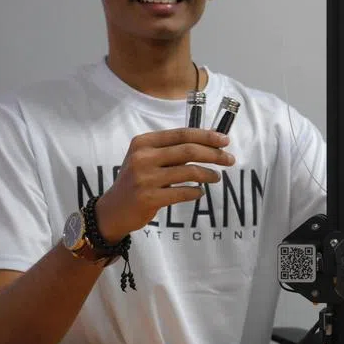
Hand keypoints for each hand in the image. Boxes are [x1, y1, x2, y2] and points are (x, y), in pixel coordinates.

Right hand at [94, 128, 234, 242]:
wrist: (113, 210)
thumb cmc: (136, 180)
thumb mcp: (147, 159)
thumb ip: (171, 150)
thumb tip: (210, 143)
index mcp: (143, 142)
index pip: (182, 134)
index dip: (206, 136)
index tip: (225, 141)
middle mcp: (142, 157)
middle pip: (188, 150)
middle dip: (214, 154)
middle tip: (229, 160)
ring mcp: (144, 178)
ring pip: (189, 172)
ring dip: (209, 174)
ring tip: (216, 177)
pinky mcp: (148, 198)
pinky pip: (183, 193)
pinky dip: (196, 192)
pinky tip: (200, 192)